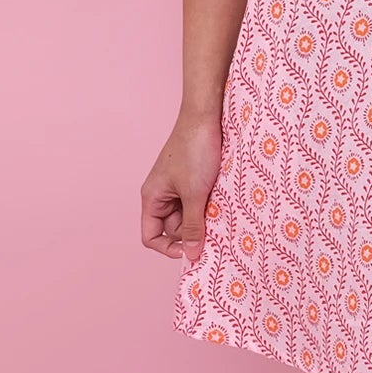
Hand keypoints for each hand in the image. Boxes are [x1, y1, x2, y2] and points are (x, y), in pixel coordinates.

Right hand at [140, 113, 224, 260]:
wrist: (207, 116)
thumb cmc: (195, 151)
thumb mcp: (195, 194)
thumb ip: (193, 226)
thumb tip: (190, 255)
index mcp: (152, 198)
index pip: (151, 236)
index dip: (168, 248)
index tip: (191, 249)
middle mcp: (162, 194)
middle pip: (172, 228)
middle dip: (191, 231)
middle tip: (212, 225)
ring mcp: (177, 186)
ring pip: (188, 215)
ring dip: (203, 217)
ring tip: (217, 208)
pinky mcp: (193, 179)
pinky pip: (198, 202)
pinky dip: (208, 205)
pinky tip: (220, 200)